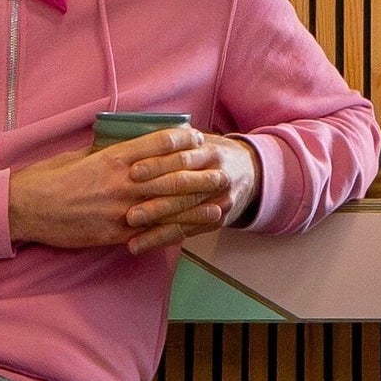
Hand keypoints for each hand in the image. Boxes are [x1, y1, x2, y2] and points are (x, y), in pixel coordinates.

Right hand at [8, 128, 229, 250]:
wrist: (26, 209)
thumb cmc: (48, 178)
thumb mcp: (79, 155)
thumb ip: (106, 152)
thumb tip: (125, 146)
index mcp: (112, 157)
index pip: (157, 144)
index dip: (181, 140)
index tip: (197, 137)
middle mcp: (122, 182)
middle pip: (171, 175)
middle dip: (200, 173)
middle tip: (222, 169)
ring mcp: (121, 209)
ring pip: (168, 205)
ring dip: (198, 203)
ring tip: (221, 200)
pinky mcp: (116, 233)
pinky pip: (153, 231)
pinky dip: (176, 229)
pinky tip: (194, 227)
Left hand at [121, 133, 260, 254]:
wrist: (251, 172)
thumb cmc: (209, 155)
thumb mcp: (197, 141)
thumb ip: (172, 142)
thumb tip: (133, 136)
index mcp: (208, 149)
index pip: (181, 155)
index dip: (157, 163)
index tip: (133, 171)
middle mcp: (217, 173)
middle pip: (183, 185)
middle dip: (155, 198)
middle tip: (129, 209)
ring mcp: (221, 199)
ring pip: (185, 212)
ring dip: (156, 223)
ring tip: (130, 229)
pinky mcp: (219, 220)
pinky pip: (187, 231)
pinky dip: (161, 238)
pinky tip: (138, 244)